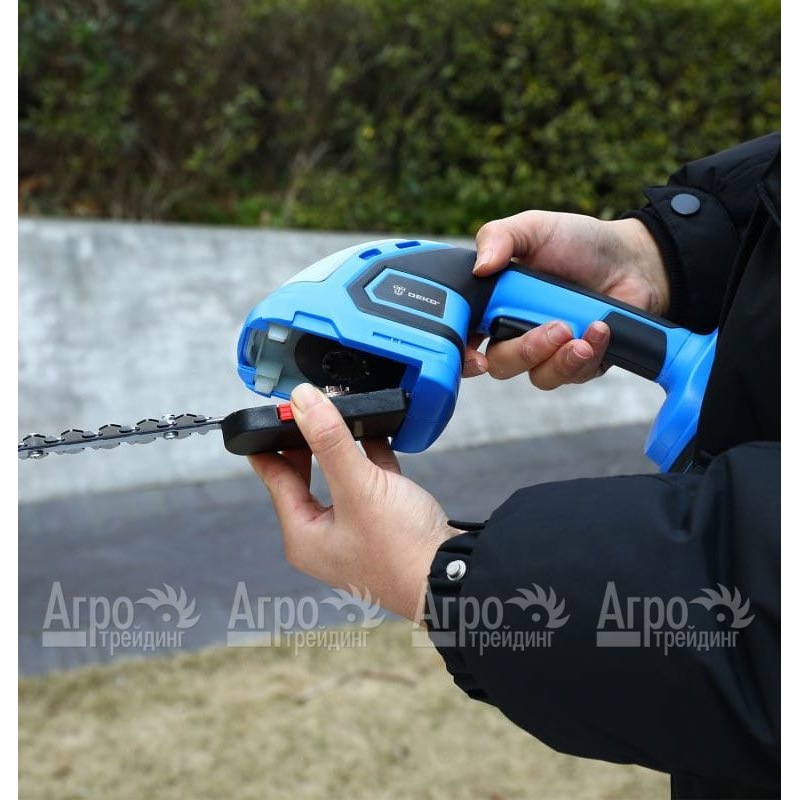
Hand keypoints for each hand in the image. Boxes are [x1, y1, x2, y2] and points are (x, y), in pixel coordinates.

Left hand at [248, 383, 458, 620]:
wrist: (452, 577)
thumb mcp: (358, 487)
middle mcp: (325, 536)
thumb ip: (329, 441)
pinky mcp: (384, 523)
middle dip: (308, 440)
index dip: (270, 441)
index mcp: (304, 535)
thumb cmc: (400, 548)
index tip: (269, 411)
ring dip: (339, 446)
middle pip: (306, 476)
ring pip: (338, 477)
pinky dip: (370, 457)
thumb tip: (302, 400)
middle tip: (307, 406)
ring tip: (338, 411)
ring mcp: (356, 530)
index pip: (275, 478)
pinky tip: (376, 433)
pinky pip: (369, 481)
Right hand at [464, 211, 667, 387]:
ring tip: (581, 334)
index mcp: (496, 304)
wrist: (633, 258)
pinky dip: (588, 356)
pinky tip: (600, 330)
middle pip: (501, 364)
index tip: (475, 355)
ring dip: (559, 360)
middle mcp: (517, 332)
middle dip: (525, 352)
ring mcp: (549, 351)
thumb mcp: (534, 228)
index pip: (466, 337)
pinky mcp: (580, 363)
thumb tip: (479, 267)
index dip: (463, 353)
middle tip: (554, 329)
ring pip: (538, 377)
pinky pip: (574, 375)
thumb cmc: (579, 242)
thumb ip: (500, 237)